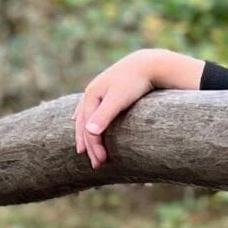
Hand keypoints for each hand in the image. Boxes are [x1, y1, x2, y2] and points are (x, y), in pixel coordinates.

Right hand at [74, 48, 202, 166]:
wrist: (147, 63)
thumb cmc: (134, 82)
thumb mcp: (119, 99)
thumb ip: (104, 115)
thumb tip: (89, 132)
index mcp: (91, 96)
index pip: (88, 128)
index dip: (94, 147)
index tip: (102, 162)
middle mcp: (90, 94)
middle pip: (84, 125)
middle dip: (89, 146)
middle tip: (96, 164)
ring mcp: (96, 91)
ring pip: (84, 117)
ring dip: (84, 135)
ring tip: (83, 149)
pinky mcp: (105, 91)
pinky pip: (89, 108)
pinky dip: (84, 118)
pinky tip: (80, 121)